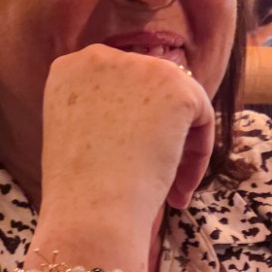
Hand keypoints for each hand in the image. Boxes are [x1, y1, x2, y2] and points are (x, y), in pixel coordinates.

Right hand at [35, 45, 214, 258]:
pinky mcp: (175, 86)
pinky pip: (202, 115)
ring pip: (179, 101)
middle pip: (151, 88)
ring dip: (180, 147)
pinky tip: (180, 188)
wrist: (91, 214)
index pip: (119, 83)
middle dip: (161, 133)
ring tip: (172, 192)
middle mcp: (99, 56)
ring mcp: (138, 66)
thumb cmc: (81, 192)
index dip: (133, 124)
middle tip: (159, 182)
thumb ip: (105, 110)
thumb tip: (148, 110)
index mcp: (69, 68)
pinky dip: (198, 154)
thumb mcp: (78, 136)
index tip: (130, 161)